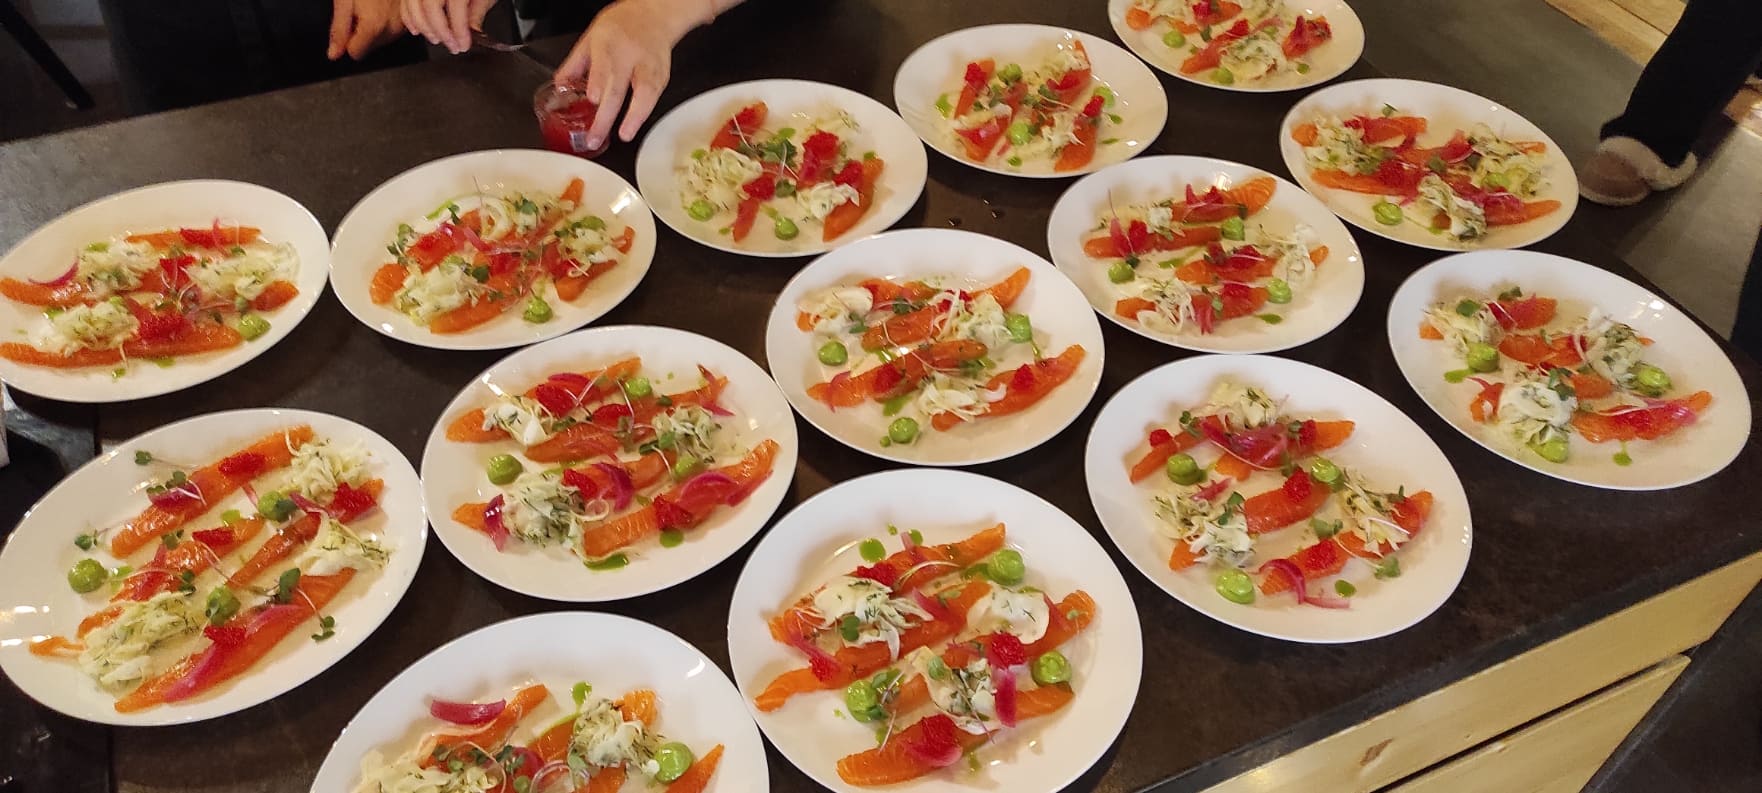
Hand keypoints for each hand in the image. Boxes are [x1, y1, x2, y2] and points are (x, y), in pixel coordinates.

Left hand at [328, 0, 406, 60]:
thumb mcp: (343, 1)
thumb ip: (339, 29)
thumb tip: (333, 55)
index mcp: (374, 27)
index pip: (355, 53)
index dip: (347, 39)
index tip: (349, 21)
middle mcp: (391, 30)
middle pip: (369, 48)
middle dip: (361, 34)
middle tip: (361, 10)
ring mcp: (403, 26)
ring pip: (381, 41)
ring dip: (374, 29)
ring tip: (373, 6)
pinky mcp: (409, 21)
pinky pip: (392, 32)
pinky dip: (385, 23)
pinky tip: (383, 6)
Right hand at [403, 0, 497, 53]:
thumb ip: (478, 10)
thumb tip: (471, 32)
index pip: (456, 6)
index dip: (459, 29)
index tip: (463, 45)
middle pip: (430, 5)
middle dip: (440, 30)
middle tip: (451, 46)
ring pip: (413, 3)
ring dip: (423, 26)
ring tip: (436, 38)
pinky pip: (405, 1)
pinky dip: (409, 16)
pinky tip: (417, 29)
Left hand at [556, 0, 713, 148]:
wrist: (654, 15)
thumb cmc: (621, 26)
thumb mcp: (591, 37)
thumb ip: (575, 63)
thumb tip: (561, 87)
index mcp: (609, 43)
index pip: (605, 64)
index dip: (600, 81)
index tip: (594, 98)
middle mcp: (631, 55)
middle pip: (620, 87)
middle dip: (607, 116)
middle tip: (595, 136)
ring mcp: (649, 66)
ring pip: (645, 93)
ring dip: (635, 117)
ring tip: (624, 135)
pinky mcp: (662, 76)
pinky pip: (654, 97)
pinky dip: (644, 114)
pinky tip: (633, 127)